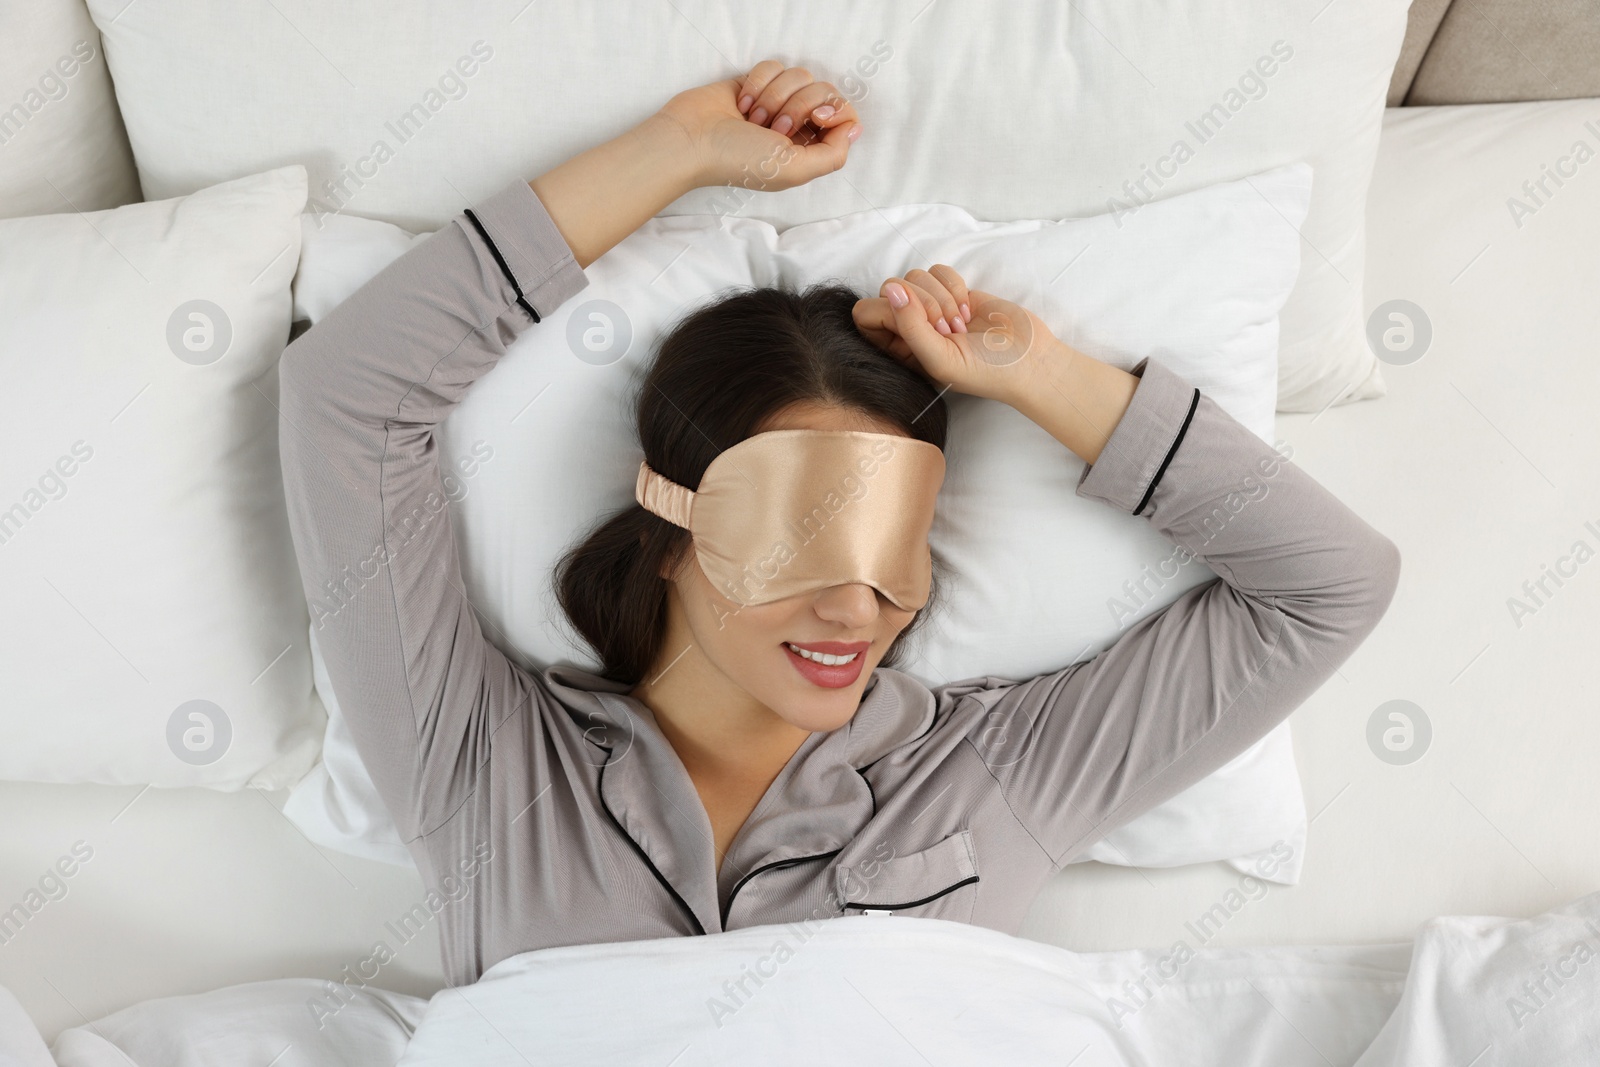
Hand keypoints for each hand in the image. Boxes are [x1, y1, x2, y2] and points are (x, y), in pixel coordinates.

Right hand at [653, 59, 862, 190]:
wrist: (693, 138)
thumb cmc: (738, 159)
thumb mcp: (794, 170)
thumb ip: (834, 154)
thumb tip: (854, 128)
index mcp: (809, 149)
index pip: (845, 116)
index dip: (836, 111)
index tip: (818, 118)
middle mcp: (796, 126)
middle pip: (825, 91)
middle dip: (799, 106)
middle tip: (774, 127)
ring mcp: (776, 103)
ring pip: (800, 75)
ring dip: (775, 96)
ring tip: (753, 118)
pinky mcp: (756, 83)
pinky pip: (774, 66)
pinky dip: (758, 83)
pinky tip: (742, 103)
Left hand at [852, 265, 1059, 404]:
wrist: (1026, 359)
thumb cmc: (983, 371)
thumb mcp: (940, 358)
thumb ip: (909, 326)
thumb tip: (892, 289)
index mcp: (896, 349)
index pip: (866, 314)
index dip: (890, 313)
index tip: (922, 328)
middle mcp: (907, 326)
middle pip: (889, 288)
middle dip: (923, 303)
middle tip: (949, 329)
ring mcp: (928, 306)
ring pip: (914, 275)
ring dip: (942, 297)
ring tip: (961, 324)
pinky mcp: (949, 290)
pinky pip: (937, 269)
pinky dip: (954, 285)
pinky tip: (969, 310)